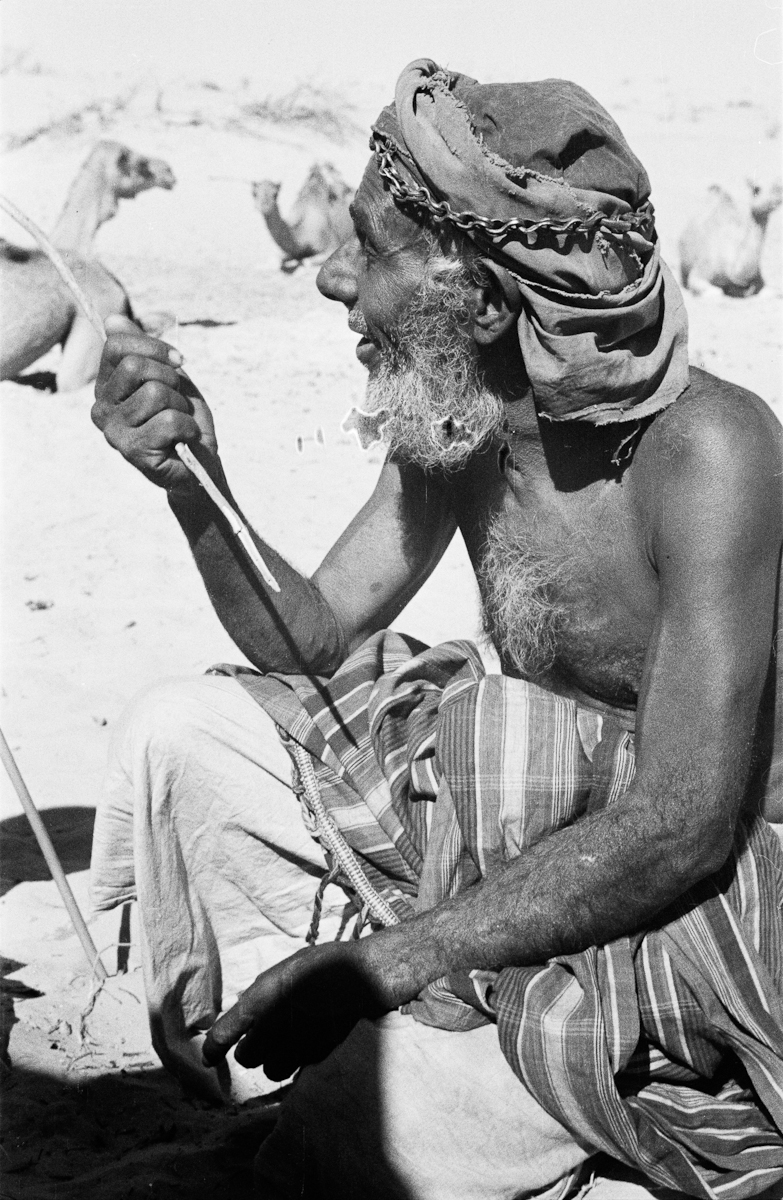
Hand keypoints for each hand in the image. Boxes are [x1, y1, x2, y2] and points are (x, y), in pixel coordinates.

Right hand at [91, 314, 217, 492]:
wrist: (199, 462)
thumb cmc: (183, 417)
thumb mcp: (167, 376)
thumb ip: (142, 349)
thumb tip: (113, 319)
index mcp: (106, 385)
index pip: (117, 345)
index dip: (155, 347)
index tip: (179, 362)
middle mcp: (101, 408)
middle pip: (135, 367)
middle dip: (171, 379)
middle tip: (178, 402)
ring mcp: (112, 431)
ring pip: (155, 393)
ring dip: (181, 407)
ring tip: (180, 424)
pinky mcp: (132, 451)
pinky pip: (169, 421)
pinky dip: (188, 428)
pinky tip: (183, 441)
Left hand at [201, 941, 387, 1080]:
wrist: (359, 977)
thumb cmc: (320, 965)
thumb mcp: (282, 971)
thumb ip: (261, 995)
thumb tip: (247, 1011)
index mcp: (259, 1002)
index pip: (223, 1036)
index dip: (212, 1050)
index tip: (209, 1058)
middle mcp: (272, 1030)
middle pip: (246, 1059)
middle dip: (250, 1050)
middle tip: (260, 1037)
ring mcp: (294, 1047)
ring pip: (270, 1070)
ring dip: (272, 1060)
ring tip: (284, 1043)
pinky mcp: (315, 1057)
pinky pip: (296, 1069)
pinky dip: (295, 1061)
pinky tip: (305, 1043)